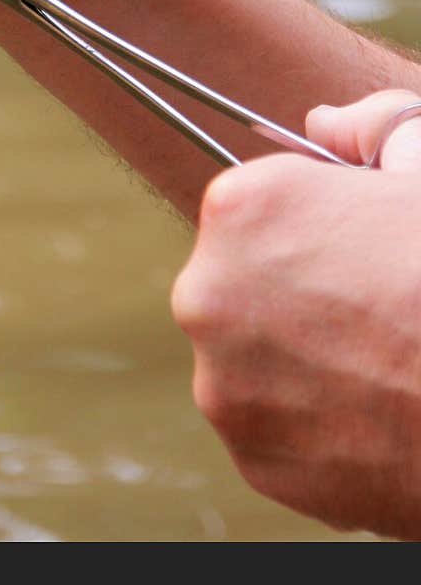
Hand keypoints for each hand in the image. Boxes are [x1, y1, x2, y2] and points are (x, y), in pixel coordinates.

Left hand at [171, 92, 420, 538]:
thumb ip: (365, 128)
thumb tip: (321, 124)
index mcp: (239, 209)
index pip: (251, 210)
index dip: (307, 227)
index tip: (353, 248)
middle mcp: (206, 294)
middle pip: (239, 285)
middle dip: (291, 293)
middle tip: (370, 309)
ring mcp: (224, 385)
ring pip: (251, 360)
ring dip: (298, 360)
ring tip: (379, 364)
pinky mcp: (252, 460)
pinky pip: (271, 429)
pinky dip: (312, 425)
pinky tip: (374, 414)